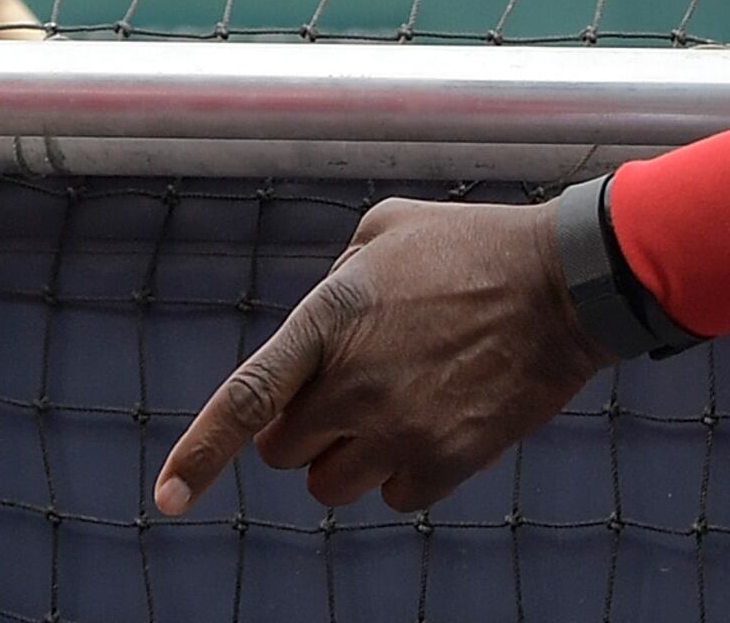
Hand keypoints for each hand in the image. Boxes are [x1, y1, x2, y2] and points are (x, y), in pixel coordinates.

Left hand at [153, 197, 613, 517]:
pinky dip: (403, 473)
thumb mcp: (385, 230)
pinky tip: (436, 422)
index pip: (247, 398)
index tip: (166, 499)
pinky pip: (392, 496)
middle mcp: (355, 382)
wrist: (563, 285)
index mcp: (329, 320)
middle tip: (350, 392)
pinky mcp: (445, 460)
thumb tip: (317, 324)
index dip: (199, 453)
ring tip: (398, 406)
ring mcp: (400, 426)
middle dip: (303, 429)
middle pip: (284, 451)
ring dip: (349, 457)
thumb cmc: (474, 247)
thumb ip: (334, 280)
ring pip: (331, 486)